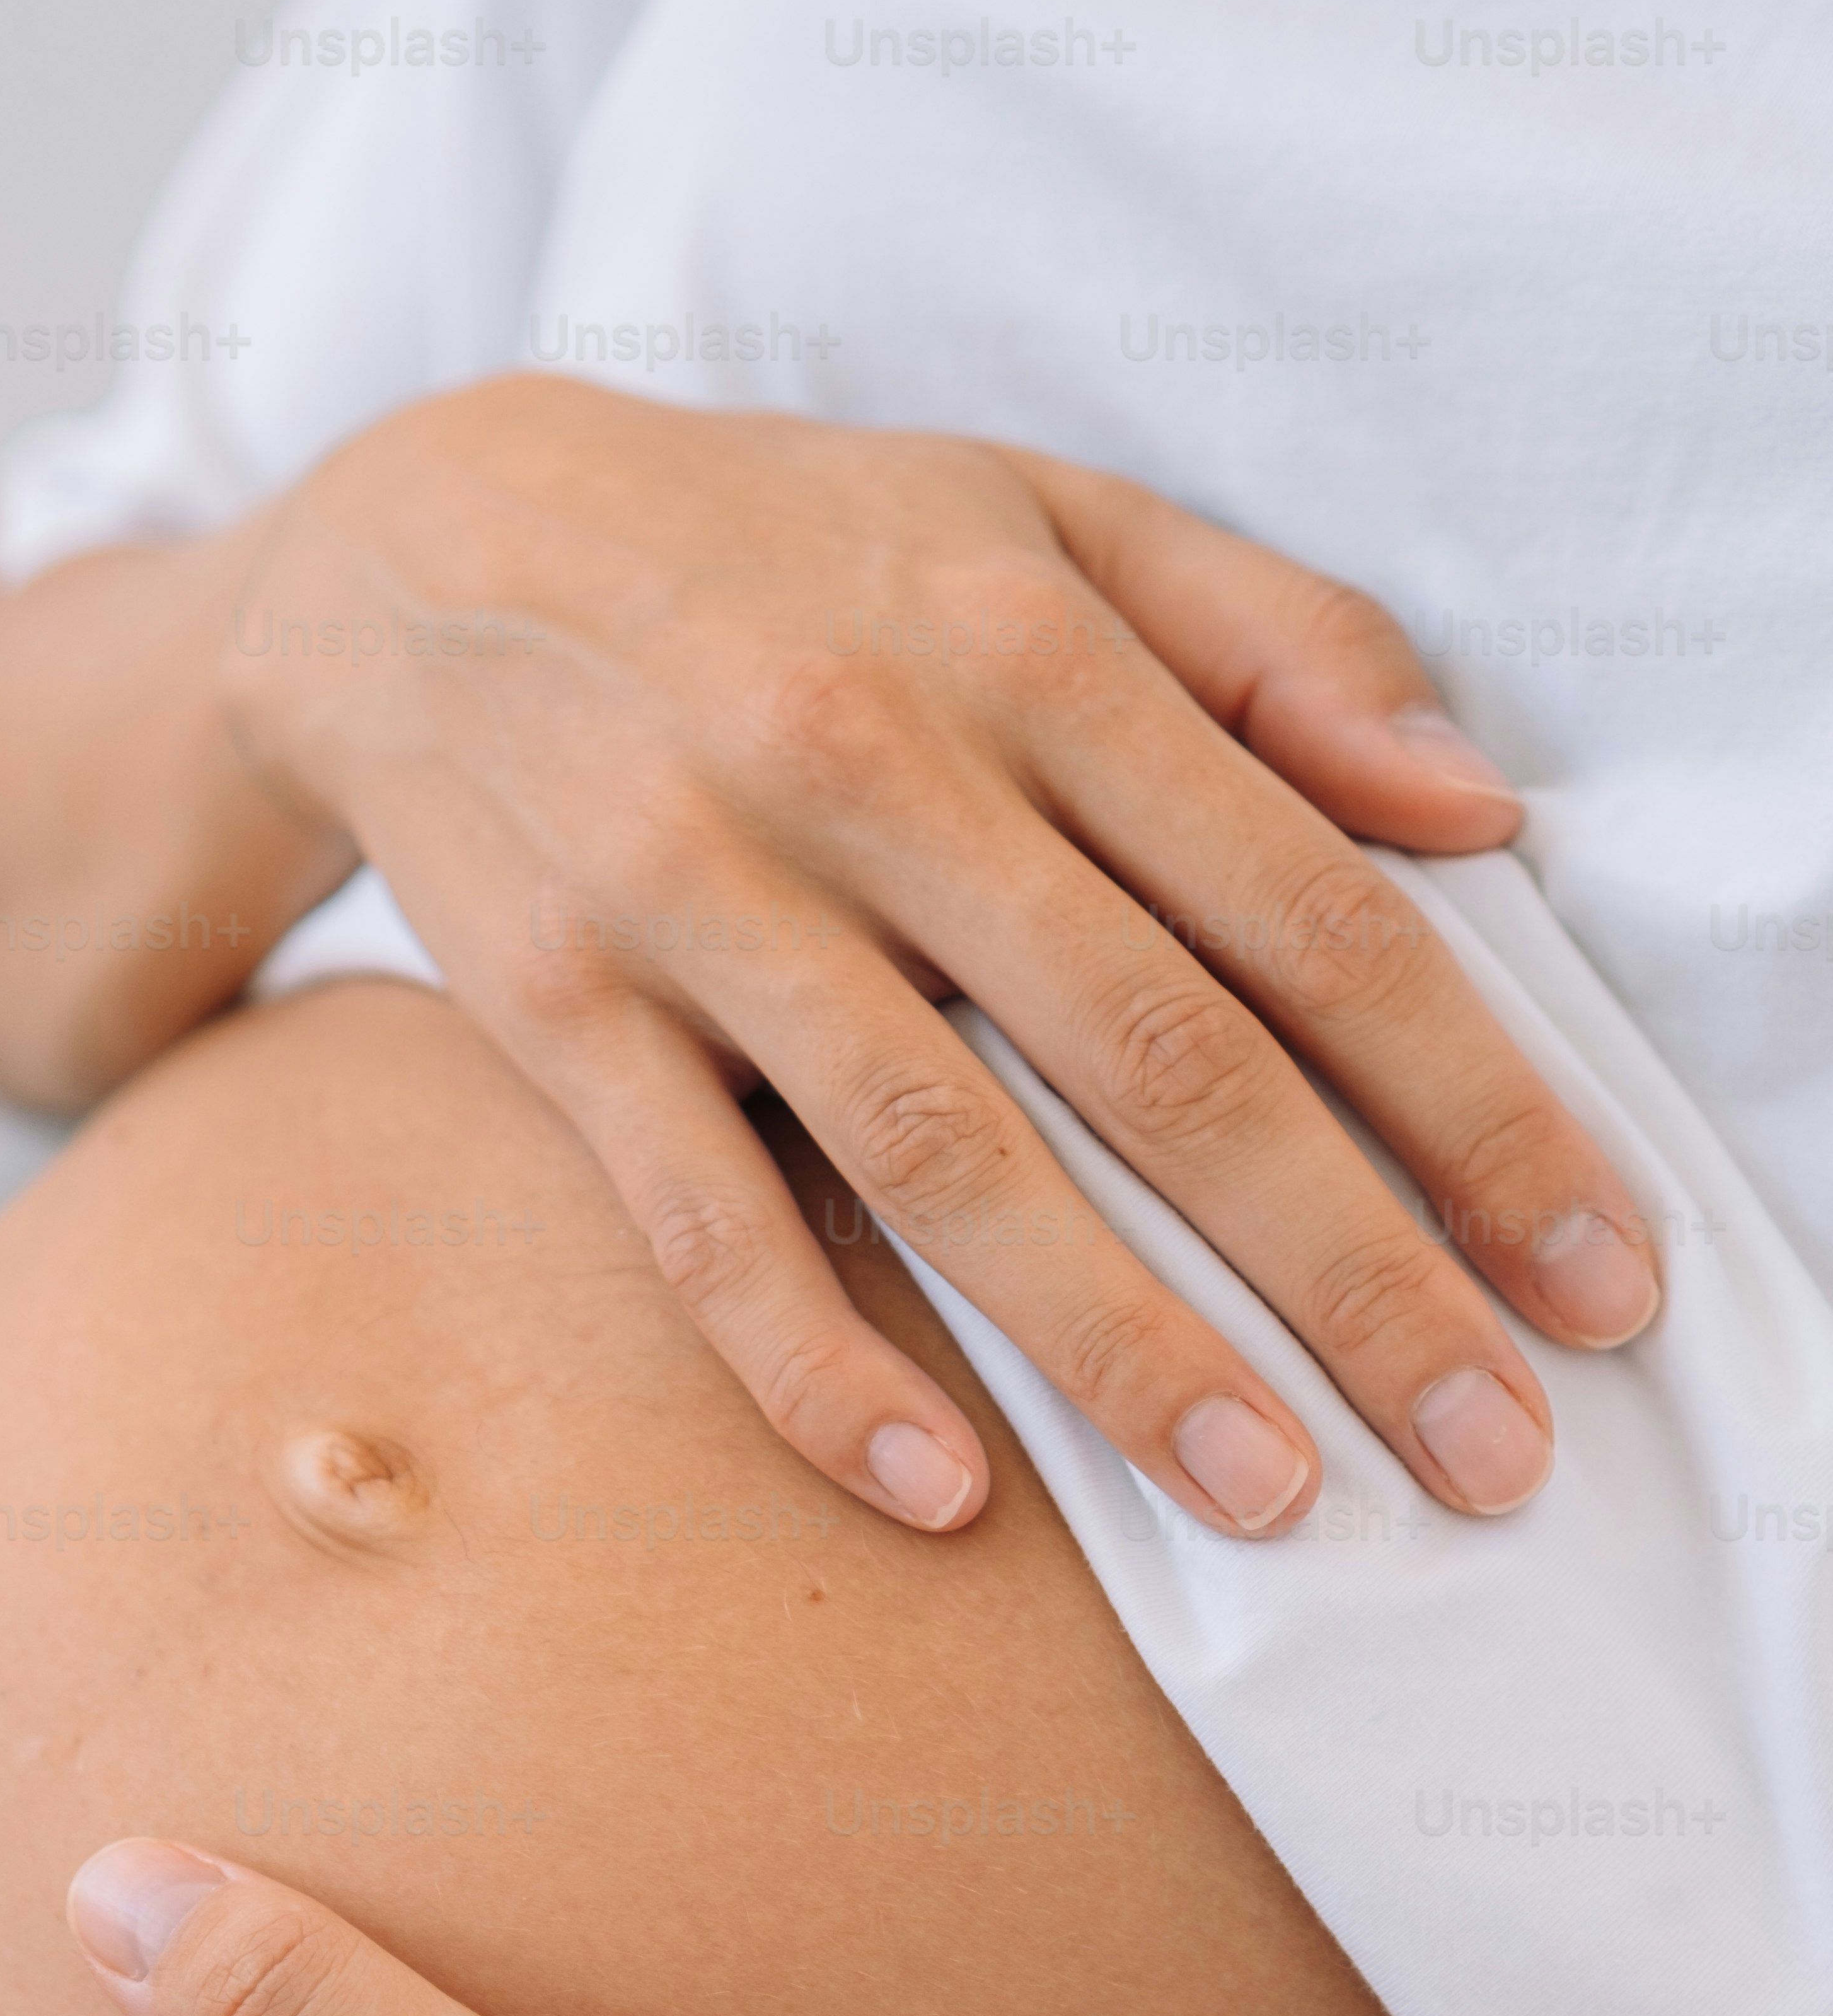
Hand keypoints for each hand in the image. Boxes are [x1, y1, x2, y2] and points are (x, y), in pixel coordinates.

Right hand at [218, 380, 1655, 1531]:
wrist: (427, 553)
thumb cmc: (788, 547)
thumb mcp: (1040, 518)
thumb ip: (1275, 643)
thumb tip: (1477, 811)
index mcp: (1024, 646)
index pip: (1305, 909)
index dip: (1469, 1100)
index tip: (1587, 1268)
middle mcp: (870, 768)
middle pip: (1159, 1055)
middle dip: (1350, 1269)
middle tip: (1489, 1447)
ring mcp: (700, 896)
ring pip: (946, 1156)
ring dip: (1123, 1344)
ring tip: (1276, 1497)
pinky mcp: (556, 1008)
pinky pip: (698, 1221)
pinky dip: (815, 1365)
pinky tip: (942, 1494)